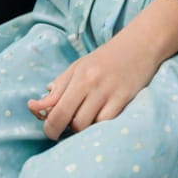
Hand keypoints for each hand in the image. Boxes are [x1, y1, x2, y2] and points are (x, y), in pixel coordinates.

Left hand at [27, 31, 158, 140]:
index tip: (50, 130)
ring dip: (82, 130)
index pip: (56, 109)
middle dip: (62, 132)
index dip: (49, 126)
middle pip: (69, 121)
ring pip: (87, 126)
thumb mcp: (79, 67)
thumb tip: (37, 106)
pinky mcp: (124, 100)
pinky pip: (106, 124)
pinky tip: (99, 121)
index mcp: (78, 75)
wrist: (140, 44)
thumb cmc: (106, 58)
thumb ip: (59, 87)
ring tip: (83, 122)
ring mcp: (109, 93)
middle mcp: (91, 84)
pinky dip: (99, 127)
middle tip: (62, 132)